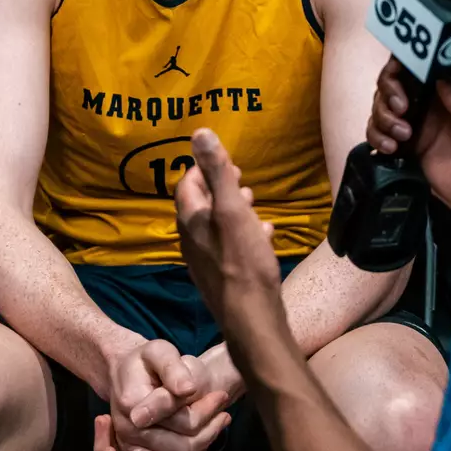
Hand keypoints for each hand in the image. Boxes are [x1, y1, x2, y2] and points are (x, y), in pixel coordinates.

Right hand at [107, 340, 228, 450]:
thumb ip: (173, 369)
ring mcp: (129, 447)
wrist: (125, 373)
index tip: (222, 396)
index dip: (205, 411)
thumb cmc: (146, 360)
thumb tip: (189, 389)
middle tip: (226, 416)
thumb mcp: (158, 351)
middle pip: (178, 449)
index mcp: (133, 405)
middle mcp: (128, 431)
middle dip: (208, 435)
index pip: (179, 420)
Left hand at [176, 128, 282, 332]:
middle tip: (238, 177)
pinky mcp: (222, 278)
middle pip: (200, 206)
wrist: (251, 318)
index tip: (222, 161)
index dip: (201, 169)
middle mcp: (191, 240)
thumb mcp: (233, 209)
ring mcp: (205, 261)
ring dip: (231, 210)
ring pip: (215, 227)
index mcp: (191, 220)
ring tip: (252, 200)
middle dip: (218, 188)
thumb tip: (200, 132)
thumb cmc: (243, 261)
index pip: (187, 185)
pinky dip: (243, 233)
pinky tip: (263, 233)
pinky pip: (229, 247)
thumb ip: (218, 172)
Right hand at [366, 57, 450, 219]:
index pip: (423, 63)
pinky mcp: (405, 147)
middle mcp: (431, 101)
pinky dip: (377, 137)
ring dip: (383, 117)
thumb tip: (437, 78)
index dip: (405, 62)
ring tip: (402, 136)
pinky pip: (379, 134)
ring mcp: (416, 124)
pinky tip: (391, 148)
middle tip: (401, 109)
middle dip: (390, 91)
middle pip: (395, 81)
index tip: (400, 73)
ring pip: (382, 106)